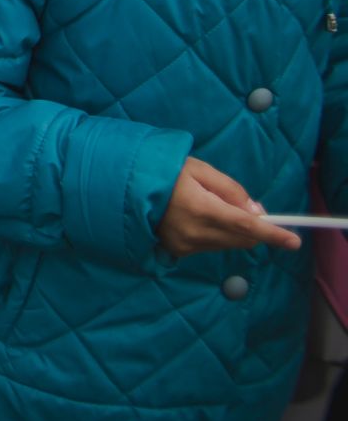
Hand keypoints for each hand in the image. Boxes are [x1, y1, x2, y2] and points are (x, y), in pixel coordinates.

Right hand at [156, 157, 300, 256]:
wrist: (126, 187)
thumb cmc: (165, 172)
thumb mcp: (200, 169)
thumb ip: (232, 189)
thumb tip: (257, 212)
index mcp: (201, 208)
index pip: (246, 226)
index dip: (273, 234)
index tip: (293, 241)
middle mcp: (195, 232)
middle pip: (242, 239)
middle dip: (251, 227)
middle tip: (238, 206)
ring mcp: (185, 244)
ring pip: (228, 244)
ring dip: (231, 231)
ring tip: (207, 207)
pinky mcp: (178, 251)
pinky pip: (210, 247)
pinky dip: (214, 235)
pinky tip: (194, 218)